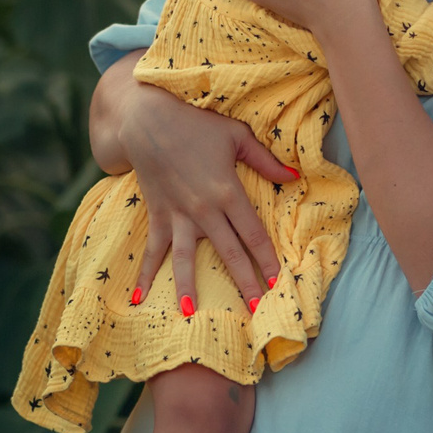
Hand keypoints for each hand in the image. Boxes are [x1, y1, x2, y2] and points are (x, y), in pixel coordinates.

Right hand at [102, 74, 291, 308]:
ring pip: (186, 258)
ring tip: (191, 313)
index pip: (253, 234)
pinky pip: (152, 249)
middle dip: (243, 282)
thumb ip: (265, 161)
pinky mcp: (157, 214)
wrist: (146, 119)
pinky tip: (138, 297)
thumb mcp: (236, 136)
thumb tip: (294, 176)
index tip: (276, 282)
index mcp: (227, 192)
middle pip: (228, 253)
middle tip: (254, 310)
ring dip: (188, 286)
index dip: (266, 259)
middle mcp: (203, 210)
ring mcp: (177, 215)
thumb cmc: (195, 124)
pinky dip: (144, 273)